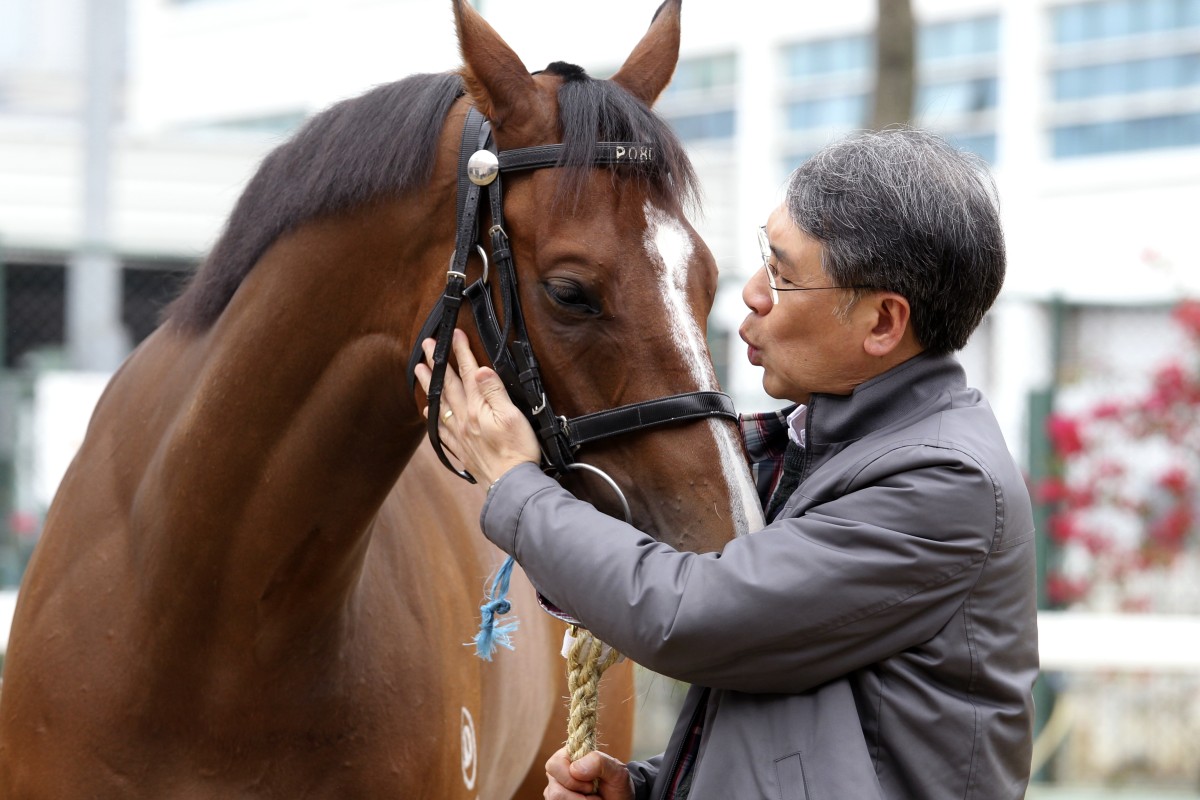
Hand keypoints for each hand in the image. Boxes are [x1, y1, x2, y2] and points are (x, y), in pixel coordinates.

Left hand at [413, 328, 539, 485]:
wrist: (511, 484)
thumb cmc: (517, 451)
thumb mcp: (512, 416)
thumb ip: (494, 392)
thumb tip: (479, 370)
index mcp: (476, 409)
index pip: (467, 373)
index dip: (461, 352)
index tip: (454, 334)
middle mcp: (463, 420)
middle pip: (448, 385)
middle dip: (438, 363)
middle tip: (427, 345)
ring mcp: (459, 435)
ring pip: (440, 404)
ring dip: (429, 385)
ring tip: (418, 370)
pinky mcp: (461, 448)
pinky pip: (440, 428)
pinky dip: (432, 416)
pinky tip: (428, 410)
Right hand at [544, 747, 634, 799]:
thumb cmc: (617, 784)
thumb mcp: (616, 771)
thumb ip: (599, 761)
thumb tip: (574, 769)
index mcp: (569, 757)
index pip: (554, 764)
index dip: (571, 778)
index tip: (591, 783)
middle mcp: (559, 774)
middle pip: (554, 789)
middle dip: (578, 796)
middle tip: (593, 793)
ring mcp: (557, 790)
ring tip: (593, 799)